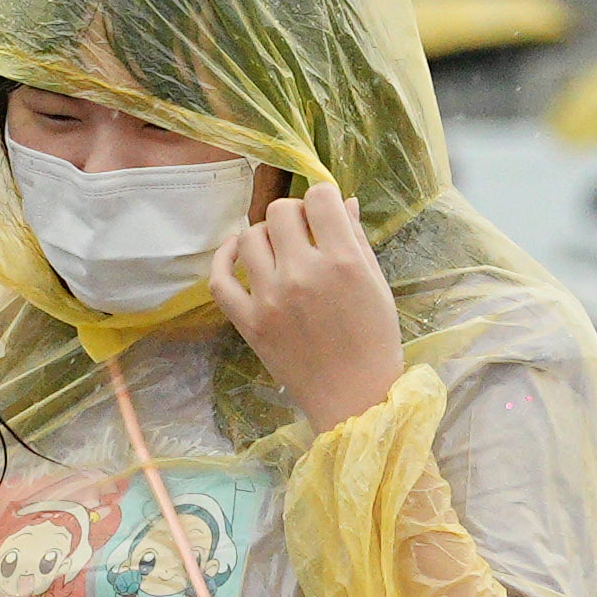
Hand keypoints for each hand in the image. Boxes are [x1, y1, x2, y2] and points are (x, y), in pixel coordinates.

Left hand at [214, 183, 406, 420]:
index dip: (322, 199)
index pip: (319, 197)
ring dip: (265, 236)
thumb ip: (356, 239)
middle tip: (303, 236)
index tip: (324, 214)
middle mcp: (302, 274)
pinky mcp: (248, 323)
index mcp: (342, 261)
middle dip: (294, 216)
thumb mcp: (376, 285)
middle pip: (280, 211)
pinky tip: (237, 253)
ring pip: (250, 236)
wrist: (353, 399)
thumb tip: (341, 201)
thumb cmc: (374, 341)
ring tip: (278, 252)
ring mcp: (270, 299)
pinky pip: (219, 278)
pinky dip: (224, 258)